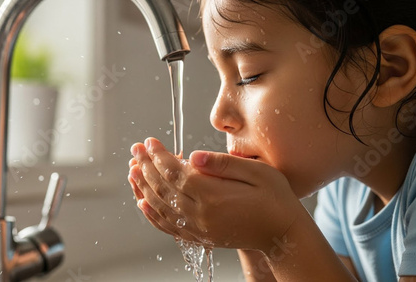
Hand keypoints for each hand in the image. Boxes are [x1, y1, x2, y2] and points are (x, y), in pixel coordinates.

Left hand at [128, 137, 299, 252]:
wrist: (283, 233)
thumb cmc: (275, 199)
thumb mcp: (257, 172)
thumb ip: (223, 164)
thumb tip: (193, 156)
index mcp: (213, 196)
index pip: (175, 172)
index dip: (159, 156)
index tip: (149, 142)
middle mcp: (201, 215)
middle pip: (163, 188)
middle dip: (146, 166)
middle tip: (136, 150)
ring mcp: (199, 228)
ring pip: (161, 207)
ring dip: (143, 188)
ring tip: (132, 171)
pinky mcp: (201, 237)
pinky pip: (168, 227)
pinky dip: (152, 215)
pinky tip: (143, 204)